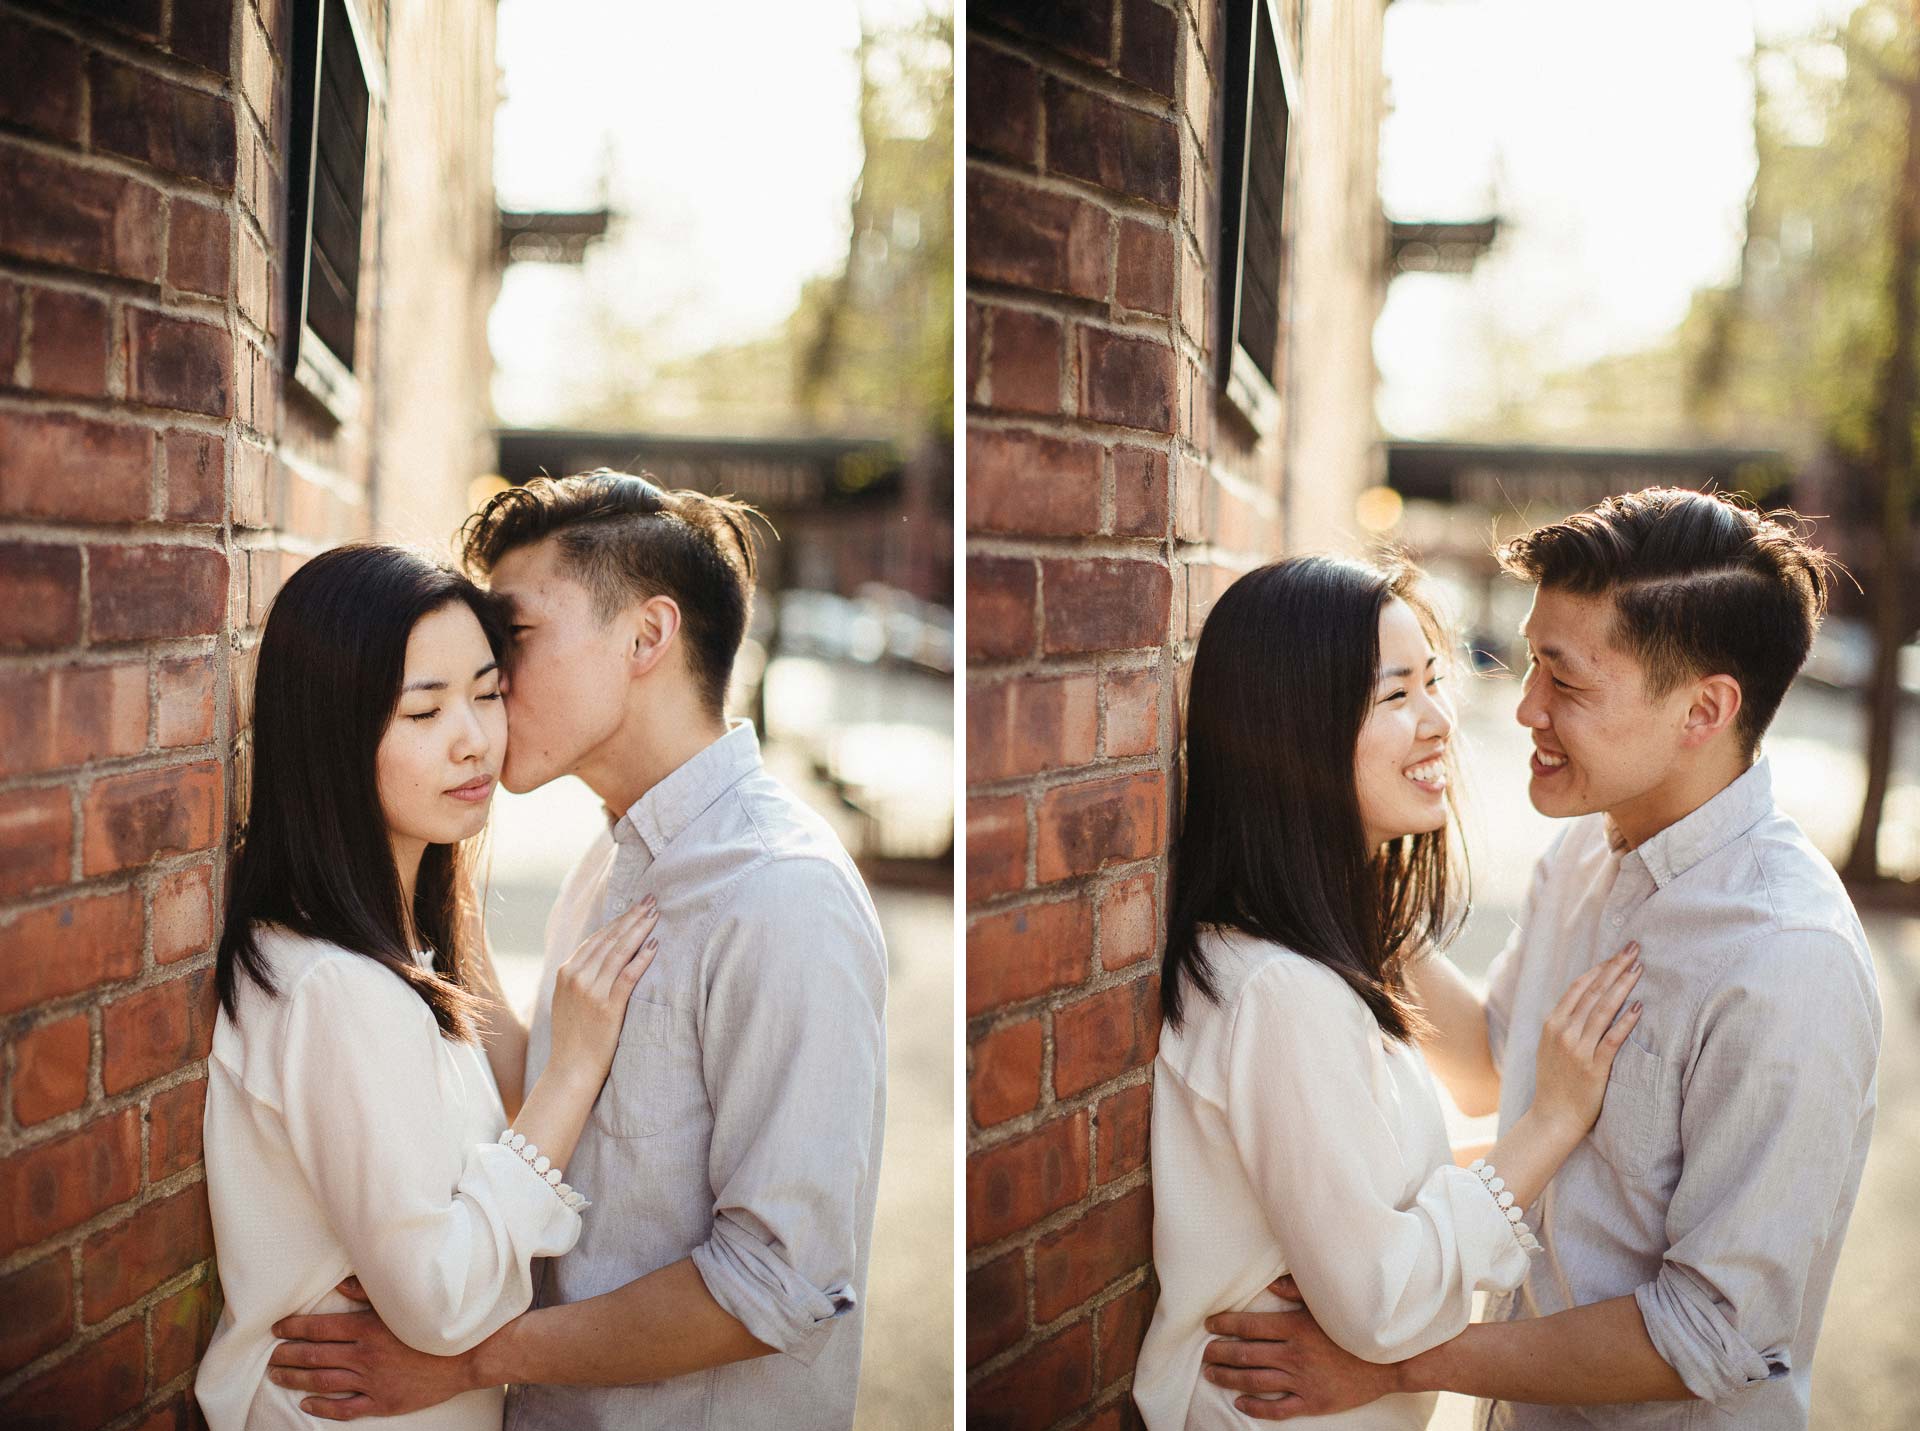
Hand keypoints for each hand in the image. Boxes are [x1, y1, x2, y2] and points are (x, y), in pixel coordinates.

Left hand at [267, 1278, 477, 1418]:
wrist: (466, 1355)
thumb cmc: (434, 1323)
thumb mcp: (403, 1301)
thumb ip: (370, 1292)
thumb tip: (339, 1286)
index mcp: (368, 1328)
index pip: (319, 1328)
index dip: (294, 1328)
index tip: (276, 1328)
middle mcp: (365, 1355)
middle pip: (314, 1356)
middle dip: (287, 1354)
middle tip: (269, 1355)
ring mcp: (372, 1381)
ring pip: (323, 1381)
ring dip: (296, 1379)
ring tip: (277, 1375)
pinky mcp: (382, 1401)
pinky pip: (345, 1408)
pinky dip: (323, 1406)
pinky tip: (307, 1403)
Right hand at [546, 899, 659, 1086]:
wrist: (571, 1069)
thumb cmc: (574, 1036)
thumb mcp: (568, 999)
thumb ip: (580, 975)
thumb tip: (601, 954)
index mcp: (566, 973)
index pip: (597, 939)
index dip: (618, 920)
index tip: (635, 906)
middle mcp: (576, 978)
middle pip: (610, 940)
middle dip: (632, 918)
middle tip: (651, 900)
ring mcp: (591, 992)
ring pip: (619, 952)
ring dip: (639, 931)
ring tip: (655, 915)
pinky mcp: (607, 1007)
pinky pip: (628, 976)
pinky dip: (642, 959)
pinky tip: (655, 946)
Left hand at [1202, 1277, 1399, 1419]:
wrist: (1388, 1361)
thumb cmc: (1354, 1327)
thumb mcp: (1327, 1303)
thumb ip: (1297, 1290)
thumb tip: (1269, 1282)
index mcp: (1295, 1327)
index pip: (1249, 1325)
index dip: (1225, 1324)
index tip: (1209, 1324)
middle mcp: (1294, 1355)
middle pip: (1245, 1354)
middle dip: (1219, 1353)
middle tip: (1204, 1353)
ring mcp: (1302, 1381)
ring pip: (1255, 1381)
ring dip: (1228, 1377)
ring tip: (1211, 1374)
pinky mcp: (1312, 1402)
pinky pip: (1277, 1408)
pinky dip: (1255, 1407)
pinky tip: (1240, 1402)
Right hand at [1528, 941, 1642, 1137]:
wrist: (1552, 1118)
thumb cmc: (1555, 1083)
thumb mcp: (1550, 1047)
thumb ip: (1564, 1024)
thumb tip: (1586, 1002)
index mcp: (1552, 1024)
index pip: (1578, 987)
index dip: (1599, 968)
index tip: (1616, 954)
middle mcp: (1563, 1032)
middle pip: (1593, 992)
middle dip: (1614, 968)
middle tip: (1633, 949)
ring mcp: (1578, 1049)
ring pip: (1603, 1010)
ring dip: (1622, 987)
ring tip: (1639, 969)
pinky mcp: (1594, 1067)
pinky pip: (1612, 1039)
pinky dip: (1625, 1022)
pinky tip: (1638, 1008)